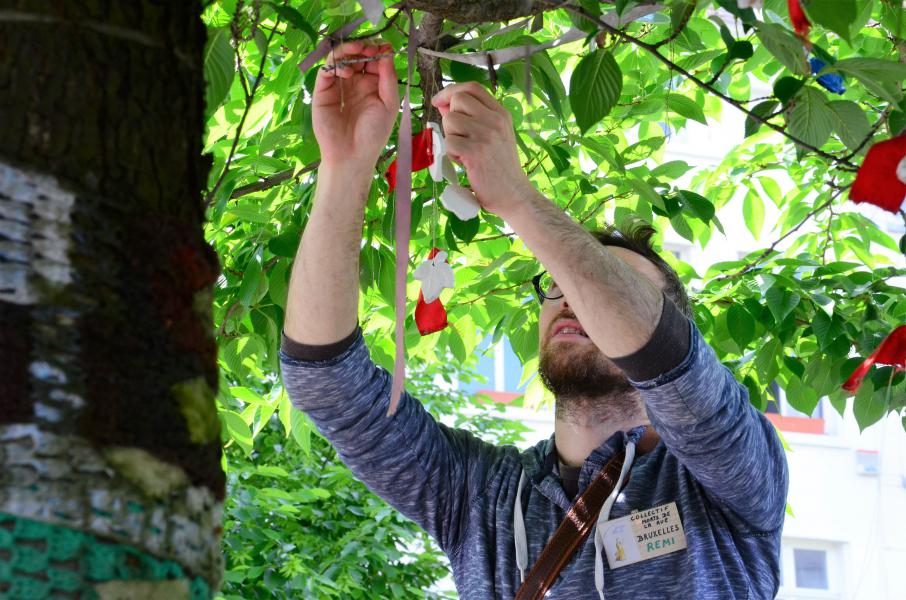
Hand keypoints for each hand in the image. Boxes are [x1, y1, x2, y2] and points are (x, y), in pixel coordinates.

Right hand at [312, 41, 398, 167]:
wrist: (352, 155)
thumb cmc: (373, 134)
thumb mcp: (389, 104)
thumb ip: (388, 78)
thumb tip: (387, 52)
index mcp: (373, 86)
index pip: (374, 60)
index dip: (378, 51)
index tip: (384, 46)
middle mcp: (355, 83)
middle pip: (357, 56)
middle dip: (364, 47)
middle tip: (369, 47)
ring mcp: (338, 86)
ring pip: (340, 59)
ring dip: (349, 50)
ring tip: (358, 49)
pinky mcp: (323, 91)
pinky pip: (327, 71)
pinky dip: (336, 66)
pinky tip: (347, 73)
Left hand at [431, 83, 531, 215]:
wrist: (513, 194)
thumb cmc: (500, 167)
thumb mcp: (495, 136)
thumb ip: (473, 118)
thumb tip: (444, 105)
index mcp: (501, 114)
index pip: (472, 87)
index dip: (451, 91)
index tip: (440, 101)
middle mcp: (494, 120)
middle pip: (458, 100)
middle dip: (450, 117)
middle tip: (459, 136)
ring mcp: (485, 135)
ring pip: (449, 120)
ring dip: (451, 138)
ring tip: (465, 152)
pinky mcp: (474, 152)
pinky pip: (448, 142)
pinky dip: (451, 154)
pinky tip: (465, 163)